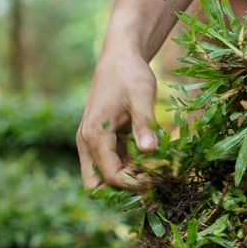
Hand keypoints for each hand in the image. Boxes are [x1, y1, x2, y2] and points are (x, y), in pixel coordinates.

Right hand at [76, 42, 158, 190]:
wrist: (120, 57)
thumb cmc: (130, 74)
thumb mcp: (142, 96)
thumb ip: (145, 124)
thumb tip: (150, 150)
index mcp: (94, 134)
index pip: (111, 176)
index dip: (135, 184)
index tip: (159, 179)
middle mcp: (87, 143)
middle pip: (99, 185)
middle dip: (124, 190)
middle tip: (153, 183)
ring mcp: (92, 143)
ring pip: (105, 177)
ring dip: (129, 179)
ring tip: (157, 172)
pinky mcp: (102, 141)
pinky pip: (113, 164)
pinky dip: (130, 168)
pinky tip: (152, 162)